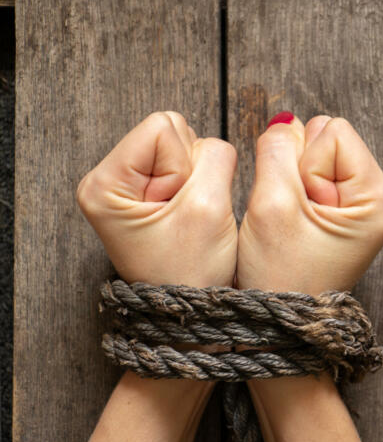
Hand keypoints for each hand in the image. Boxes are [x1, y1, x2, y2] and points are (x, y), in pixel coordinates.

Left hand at [77, 111, 237, 287]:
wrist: (187, 315)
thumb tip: (218, 139)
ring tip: (185, 219)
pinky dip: (197, 188)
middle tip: (184, 215)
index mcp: (105, 183)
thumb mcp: (207, 208)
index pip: (162, 127)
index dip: (185, 164)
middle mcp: (108, 179)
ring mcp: (128, 187)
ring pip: (184, 147)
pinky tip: (186, 217)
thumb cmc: (189, 274)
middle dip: (192, 170)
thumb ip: (216, 157)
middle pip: (171, 132)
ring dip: (197, 180)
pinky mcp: (148, 193)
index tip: (179, 207)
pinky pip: (187, 166)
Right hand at [236, 113, 382, 293]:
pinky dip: (294, 191)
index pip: (334, 132)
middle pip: (327, 137)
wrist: (281, 322)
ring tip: (295, 223)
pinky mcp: (342, 208)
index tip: (301, 211)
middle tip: (296, 218)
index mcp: (379, 198)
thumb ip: (277, 150)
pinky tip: (295, 223)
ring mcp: (361, 203)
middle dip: (299, 170)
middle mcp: (379, 197)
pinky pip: (310, 172)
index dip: (304, 165)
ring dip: (293, 181)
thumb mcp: (273, 206)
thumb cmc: (281, 276)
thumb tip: (285, 119)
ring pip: (314, 152)